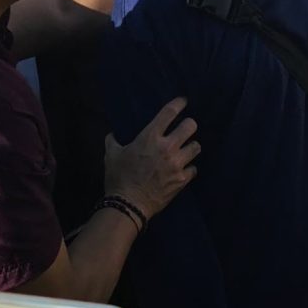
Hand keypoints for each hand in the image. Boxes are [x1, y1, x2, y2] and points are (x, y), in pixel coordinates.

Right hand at [106, 98, 200, 219]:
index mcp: (150, 137)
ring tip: (186, 149)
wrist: (128, 205)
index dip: (179, 104)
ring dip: (191, 147)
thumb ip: (113, 142)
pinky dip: (189, 168)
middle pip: (190, 126)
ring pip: (196, 146)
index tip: (183, 101)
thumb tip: (112, 135)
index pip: (169, 113)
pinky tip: (183, 170)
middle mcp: (167, 147)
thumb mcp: (111, 156)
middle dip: (189, 125)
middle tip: (185, 129)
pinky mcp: (182, 179)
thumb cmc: (118, 178)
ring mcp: (177, 164)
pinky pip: (194, 168)